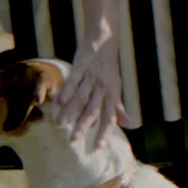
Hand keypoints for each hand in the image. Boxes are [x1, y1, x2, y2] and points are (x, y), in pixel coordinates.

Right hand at [54, 0, 128, 146]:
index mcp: (113, 94)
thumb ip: (118, 107)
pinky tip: (58, 102)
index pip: (110, 116)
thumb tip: (129, 124)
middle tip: (73, 140)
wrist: (105, 40)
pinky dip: (66, 91)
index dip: (104, 131)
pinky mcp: (82, 65)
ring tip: (60, 124)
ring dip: (70, 111)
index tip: (97, 147)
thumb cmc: (109, 69)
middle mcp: (103, 87)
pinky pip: (73, 80)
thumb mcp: (116, 88)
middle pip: (93, 109)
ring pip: (80, 97)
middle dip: (83, 125)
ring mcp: (92, 76)